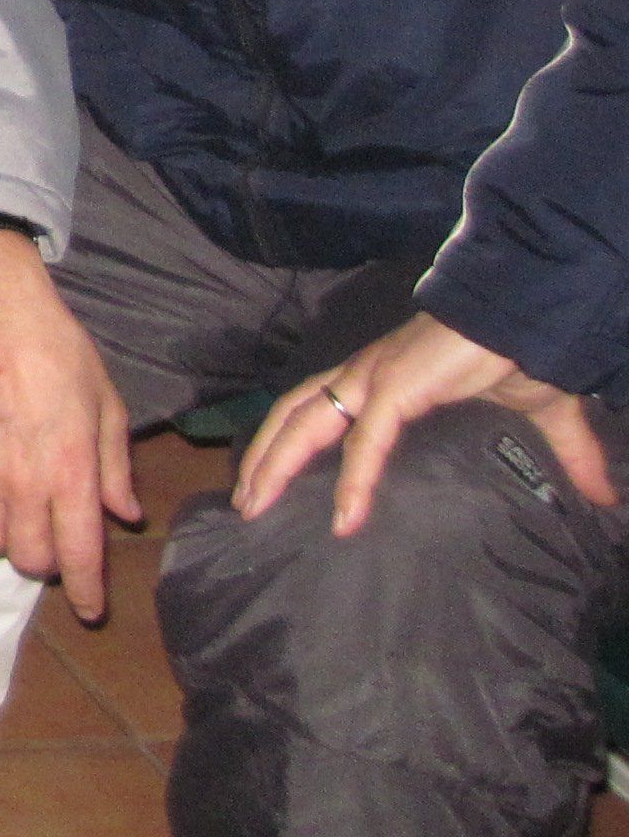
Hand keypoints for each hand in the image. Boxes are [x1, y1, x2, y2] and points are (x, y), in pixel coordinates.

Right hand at [0, 228, 142, 619]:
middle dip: (50, 565)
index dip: (86, 592)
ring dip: (14, 543)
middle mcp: (24, 483)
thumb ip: (116, 470)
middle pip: (30, 561)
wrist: (1, 321)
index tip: (91, 612)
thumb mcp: (110, 410)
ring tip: (28, 521)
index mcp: (70, 472)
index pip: (79, 554)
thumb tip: (125, 516)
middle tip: (62, 542)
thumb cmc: (65, 359)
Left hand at [233, 311, 619, 537]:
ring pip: (305, 423)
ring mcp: (375, 378)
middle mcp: (364, 374)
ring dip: (276, 464)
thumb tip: (603, 496)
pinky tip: (346, 520)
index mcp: (379, 377)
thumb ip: (563, 455)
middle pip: (292, 414)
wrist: (532, 317)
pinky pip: (365, 442)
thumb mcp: (538, 416)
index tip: (269, 481)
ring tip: (257, 507)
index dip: (288, 440)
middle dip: (262, 457)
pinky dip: (352, 481)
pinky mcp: (397, 388)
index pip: (315, 407)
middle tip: (244, 504)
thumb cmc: (524, 356)